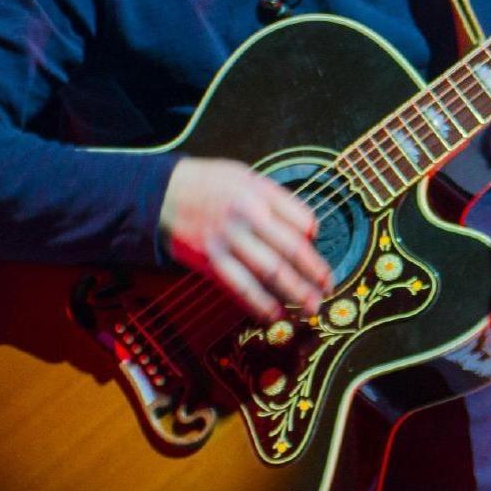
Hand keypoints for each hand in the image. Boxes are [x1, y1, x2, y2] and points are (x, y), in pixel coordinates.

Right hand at [159, 156, 333, 322]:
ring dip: (294, 293)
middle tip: (328, 289)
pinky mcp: (212, 260)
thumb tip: (305, 228)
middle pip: (291, 249)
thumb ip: (274, 198)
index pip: (301, 218)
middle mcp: (248, 216)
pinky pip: (240, 287)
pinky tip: (274, 315)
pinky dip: (260, 304)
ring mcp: (229, 240)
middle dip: (314, 273)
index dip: (314, 235)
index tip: (317, 246)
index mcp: (260, 191)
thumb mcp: (244, 174)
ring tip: (311, 308)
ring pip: (270, 272)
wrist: (162, 194)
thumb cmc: (207, 183)